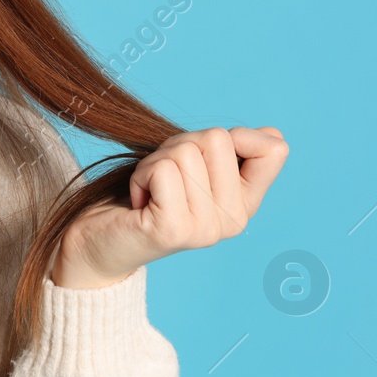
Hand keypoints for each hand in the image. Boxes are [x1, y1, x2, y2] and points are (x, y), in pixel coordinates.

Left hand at [52, 126, 289, 288]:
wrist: (102, 242)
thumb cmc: (147, 196)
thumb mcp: (193, 168)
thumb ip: (230, 153)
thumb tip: (272, 135)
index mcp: (246, 204)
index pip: (274, 150)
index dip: (238, 135)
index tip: (201, 155)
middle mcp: (234, 221)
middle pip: (217, 138)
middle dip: (179, 145)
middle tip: (161, 177)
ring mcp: (207, 228)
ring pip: (185, 152)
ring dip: (154, 161)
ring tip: (148, 190)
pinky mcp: (174, 228)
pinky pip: (163, 170)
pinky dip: (141, 175)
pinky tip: (138, 200)